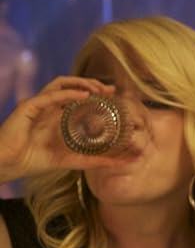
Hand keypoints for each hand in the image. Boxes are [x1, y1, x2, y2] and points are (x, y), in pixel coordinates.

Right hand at [0, 76, 131, 181]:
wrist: (9, 164)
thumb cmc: (35, 161)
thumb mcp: (75, 160)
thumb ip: (98, 160)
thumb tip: (129, 161)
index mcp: (57, 116)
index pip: (78, 97)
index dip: (97, 94)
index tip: (115, 96)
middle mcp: (49, 107)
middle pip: (72, 87)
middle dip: (93, 84)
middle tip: (111, 89)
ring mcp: (39, 105)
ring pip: (61, 84)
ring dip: (82, 83)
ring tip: (99, 88)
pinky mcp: (28, 107)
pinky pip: (49, 95)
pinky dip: (68, 93)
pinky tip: (84, 96)